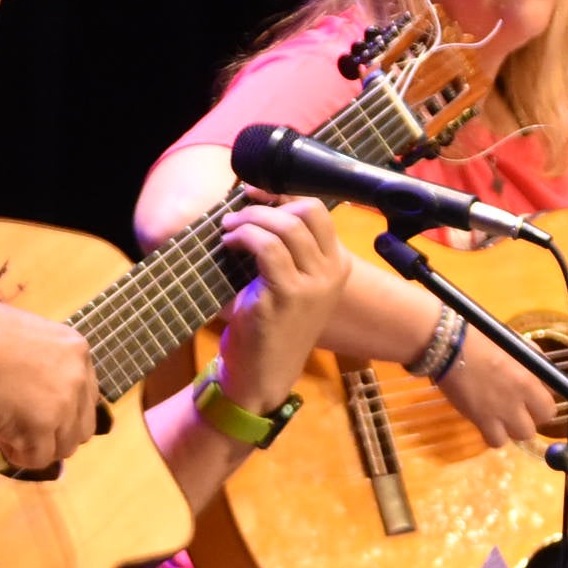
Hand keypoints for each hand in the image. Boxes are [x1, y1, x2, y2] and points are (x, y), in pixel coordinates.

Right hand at [0, 301, 99, 470]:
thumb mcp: (27, 334)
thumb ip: (43, 360)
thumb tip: (35, 385)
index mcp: (77, 350)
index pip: (86, 396)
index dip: (64, 410)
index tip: (39, 413)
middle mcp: (78, 378)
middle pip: (82, 426)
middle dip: (57, 434)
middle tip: (28, 431)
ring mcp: (63, 405)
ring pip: (65, 447)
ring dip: (40, 447)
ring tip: (11, 437)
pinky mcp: (40, 428)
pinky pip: (39, 459)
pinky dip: (20, 456)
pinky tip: (1, 442)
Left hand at [211, 196, 351, 411]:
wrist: (263, 372)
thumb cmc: (273, 325)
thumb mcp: (291, 281)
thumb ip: (288, 247)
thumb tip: (259, 201)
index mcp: (338, 265)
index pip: (318, 210)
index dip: (283, 194)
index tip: (254, 194)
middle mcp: (332, 273)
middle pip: (307, 211)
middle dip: (267, 205)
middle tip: (238, 216)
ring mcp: (312, 286)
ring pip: (285, 227)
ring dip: (250, 220)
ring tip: (230, 229)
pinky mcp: (286, 296)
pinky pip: (267, 247)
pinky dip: (244, 237)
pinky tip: (229, 245)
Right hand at [432, 330, 558, 451]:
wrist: (446, 345)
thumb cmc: (478, 337)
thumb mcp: (513, 342)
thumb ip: (531, 358)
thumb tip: (542, 371)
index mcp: (529, 375)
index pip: (553, 396)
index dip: (544, 397)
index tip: (534, 395)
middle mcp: (520, 396)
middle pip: (543, 418)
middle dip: (535, 414)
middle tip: (520, 407)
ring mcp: (501, 411)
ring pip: (523, 435)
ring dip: (516, 427)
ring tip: (502, 417)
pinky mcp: (481, 421)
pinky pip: (497, 442)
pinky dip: (494, 436)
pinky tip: (487, 425)